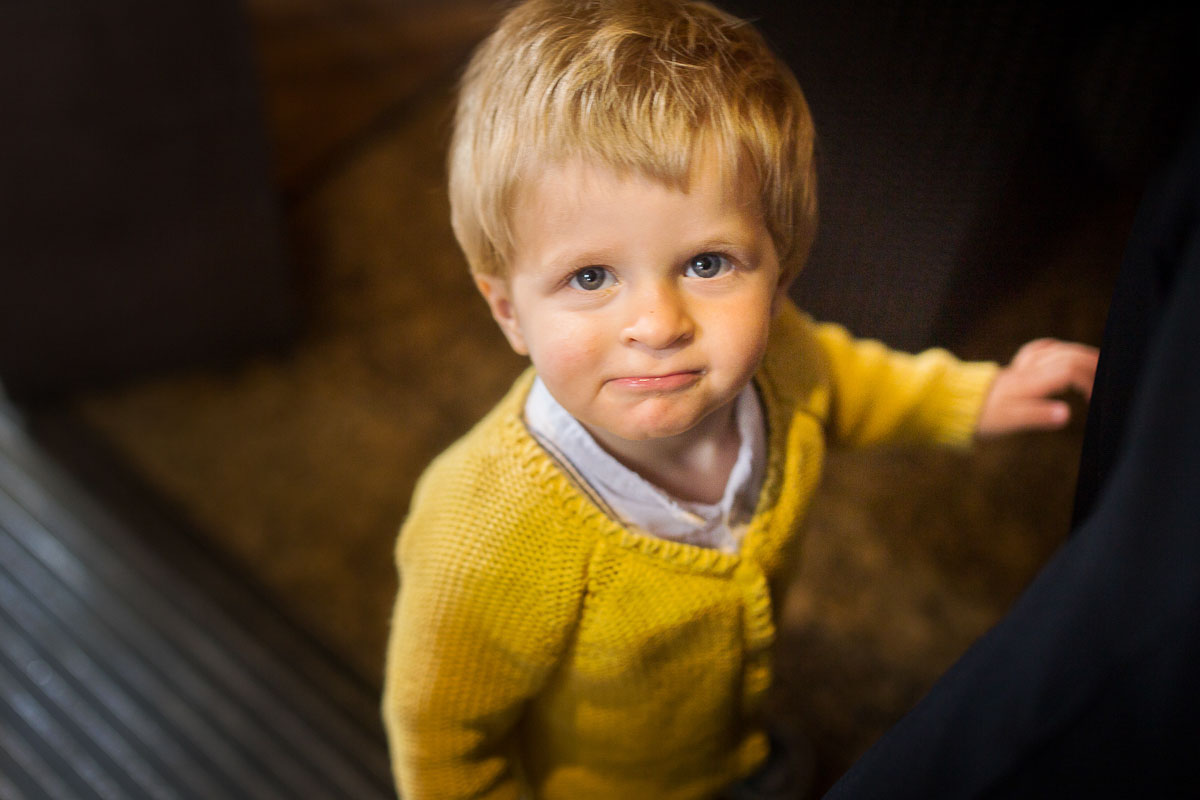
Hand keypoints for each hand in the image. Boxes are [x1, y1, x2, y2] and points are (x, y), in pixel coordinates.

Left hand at [976, 338, 1099, 436]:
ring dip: (1077, 353)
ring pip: (1055, 350)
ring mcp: (1021, 368)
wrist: (954, 405)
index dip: (1088, 379)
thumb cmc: (983, 415)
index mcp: (1032, 381)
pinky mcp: (1015, 370)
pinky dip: (1054, 349)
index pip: (1070, 370)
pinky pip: (1038, 351)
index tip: (1095, 398)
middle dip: (1090, 361)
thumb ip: (1039, 415)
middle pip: (1067, 355)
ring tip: (1096, 362)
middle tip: (1108, 374)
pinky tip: (1057, 352)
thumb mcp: (1011, 420)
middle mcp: (1029, 370)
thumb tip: (1066, 414)